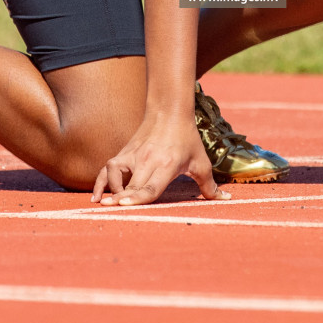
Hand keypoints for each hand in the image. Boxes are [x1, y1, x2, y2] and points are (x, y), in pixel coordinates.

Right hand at [91, 111, 227, 205]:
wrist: (169, 111)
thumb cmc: (187, 138)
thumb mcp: (201, 162)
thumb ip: (210, 185)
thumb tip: (226, 199)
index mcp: (165, 166)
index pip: (149, 186)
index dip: (136, 197)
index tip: (124, 205)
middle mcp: (146, 161)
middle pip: (130, 185)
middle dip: (121, 199)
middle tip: (114, 211)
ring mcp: (132, 156)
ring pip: (113, 173)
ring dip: (110, 189)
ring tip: (108, 204)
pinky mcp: (123, 153)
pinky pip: (106, 169)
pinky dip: (100, 183)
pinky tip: (97, 197)